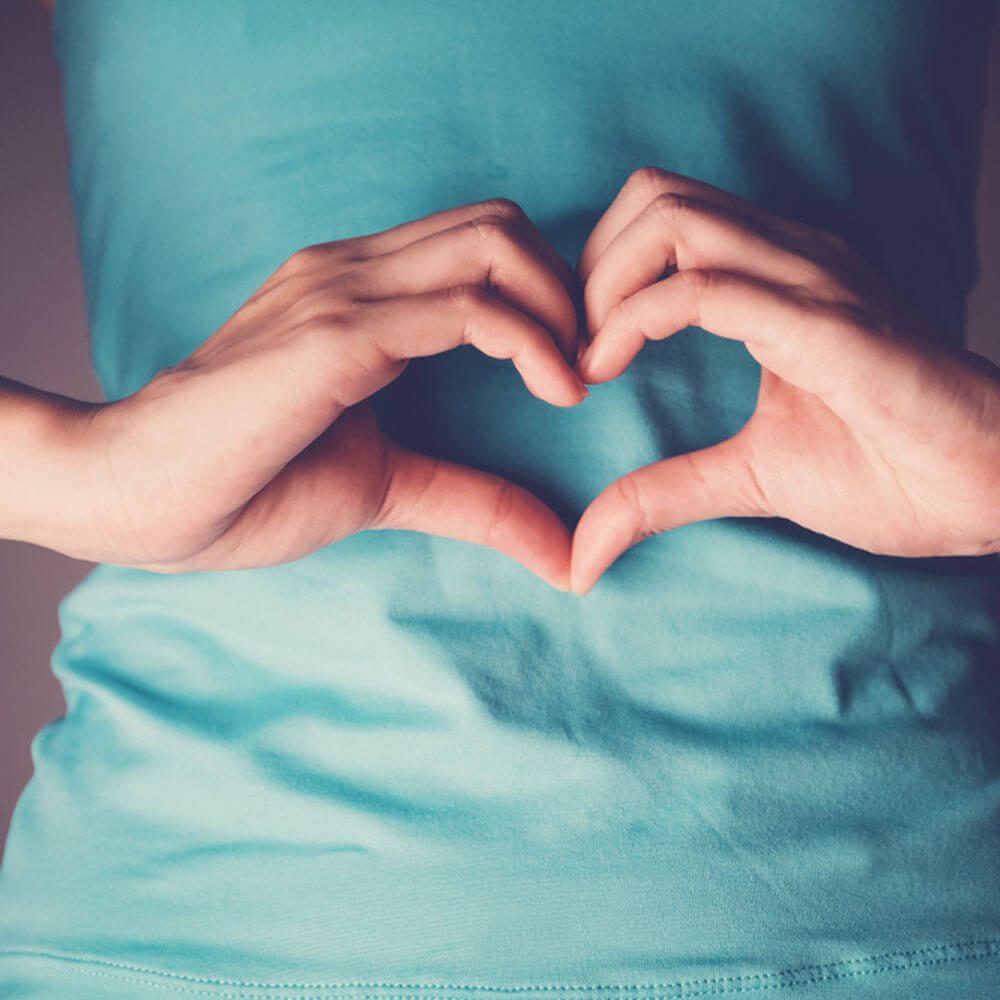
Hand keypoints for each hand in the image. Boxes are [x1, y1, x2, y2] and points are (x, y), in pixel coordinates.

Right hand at [77, 198, 587, 587]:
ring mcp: (343, 293)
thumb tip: (563, 553)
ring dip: (561, 307)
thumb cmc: (245, 484)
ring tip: (576, 380)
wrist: (137, 495)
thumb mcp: (385, 485)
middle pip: (502, 224)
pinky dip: (531, 340)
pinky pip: (467, 308)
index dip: (548, 293)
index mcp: (361, 292)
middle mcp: (354, 271)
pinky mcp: (337, 336)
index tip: (575, 367)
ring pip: (495, 246)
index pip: (482, 241)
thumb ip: (474, 500)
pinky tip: (556, 391)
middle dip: (569, 288)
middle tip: (588, 364)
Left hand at [570, 167, 999, 594]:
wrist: (991, 491)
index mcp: (774, 277)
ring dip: (603, 284)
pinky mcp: (825, 323)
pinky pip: (705, 288)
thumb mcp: (747, 478)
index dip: (596, 273)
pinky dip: (634, 319)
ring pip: (671, 220)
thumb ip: (662, 494)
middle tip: (575, 345)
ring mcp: (810, 281)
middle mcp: (789, 258)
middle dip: (588, 265)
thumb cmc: (888, 470)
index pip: (659, 217)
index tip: (578, 352)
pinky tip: (608, 369)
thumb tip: (584, 552)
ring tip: (590, 359)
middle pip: (652, 195)